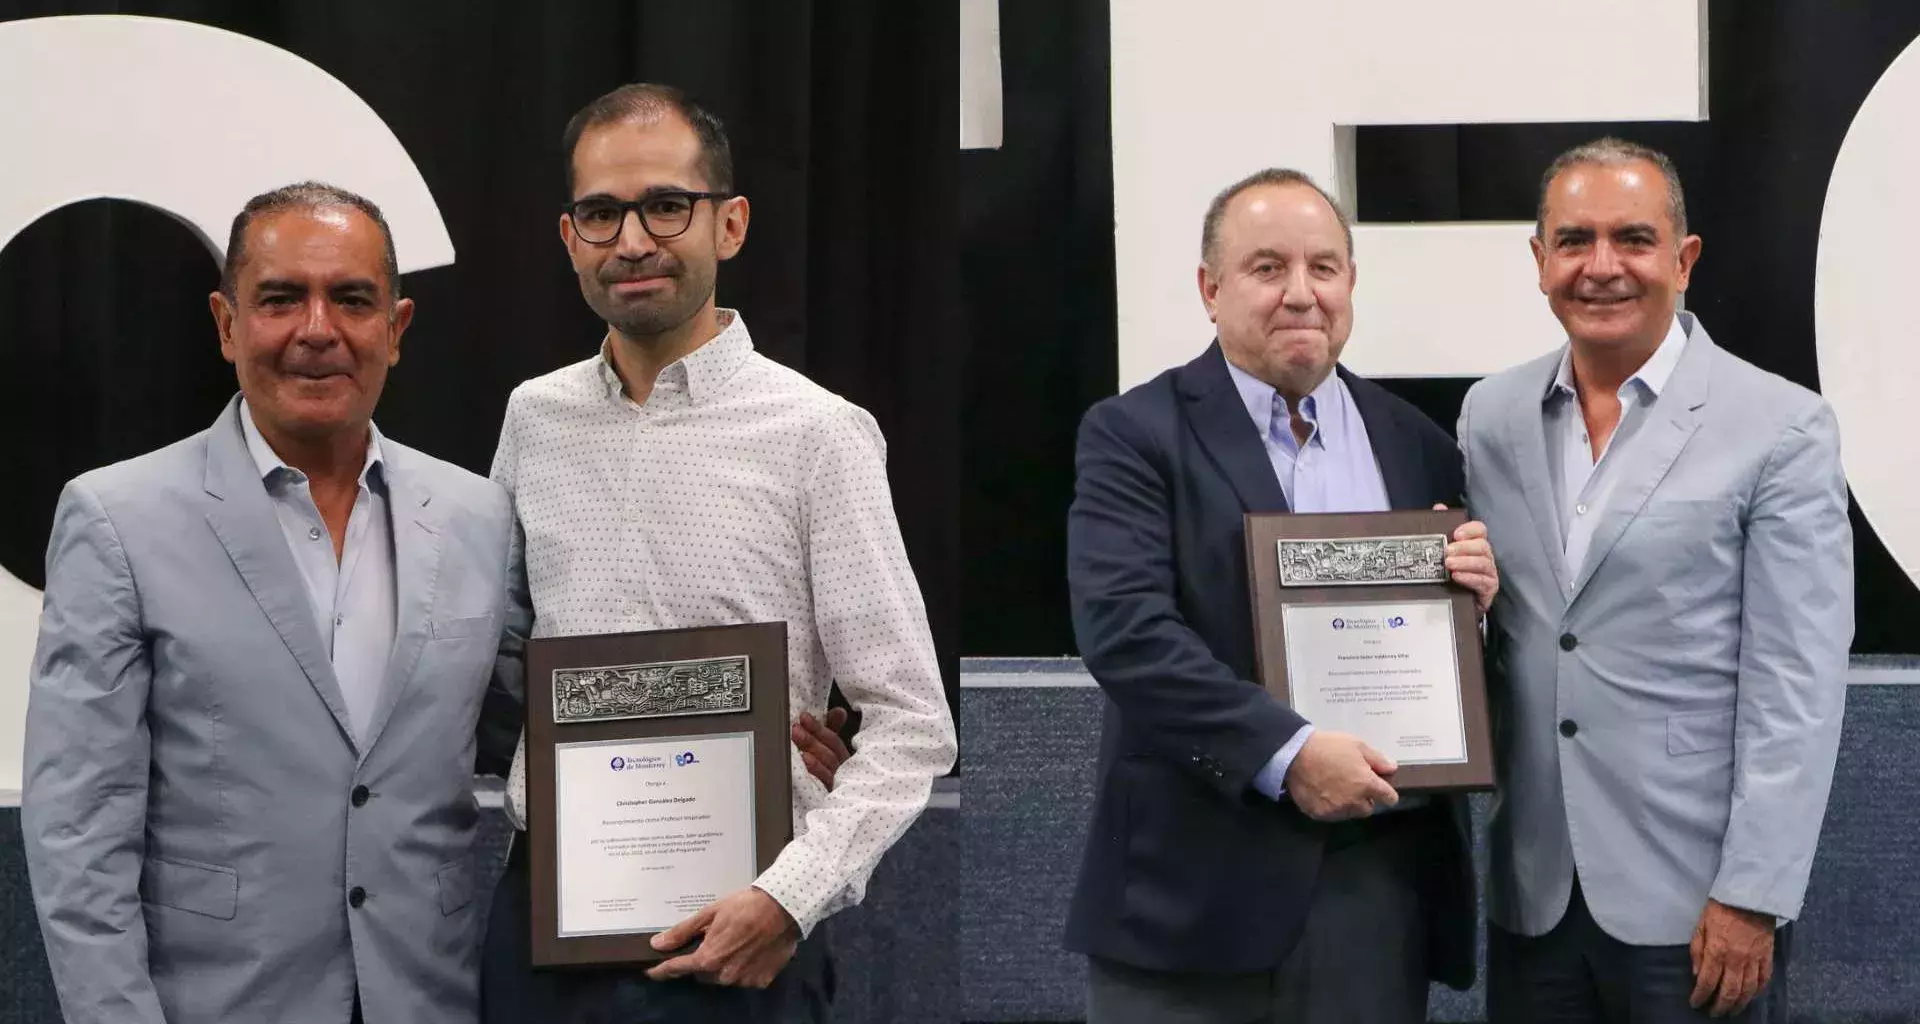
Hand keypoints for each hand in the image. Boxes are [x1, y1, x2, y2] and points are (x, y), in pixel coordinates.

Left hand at [648, 886, 800, 987]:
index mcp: (708, 958)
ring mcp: (744, 981)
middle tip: (710, 941)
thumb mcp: (709, 912)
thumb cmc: (744, 906)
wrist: (784, 908)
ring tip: (734, 944)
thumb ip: (682, 932)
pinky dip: (742, 968)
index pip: (677, 968)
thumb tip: (657, 944)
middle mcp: (724, 976)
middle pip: (702, 973)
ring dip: (722, 965)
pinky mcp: (761, 981)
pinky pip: (743, 978)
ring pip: (722, 977)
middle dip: (701, 961)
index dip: (662, 970)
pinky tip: (750, 951)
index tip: (651, 972)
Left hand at [791, 708, 850, 788]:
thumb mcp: (832, 752)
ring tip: (797, 737)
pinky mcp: (833, 796)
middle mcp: (843, 770)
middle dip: (813, 736)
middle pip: (830, 750)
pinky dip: (815, 769)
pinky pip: (825, 780)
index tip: (804, 717)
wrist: (841, 812)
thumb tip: (839, 712)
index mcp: (843, 759)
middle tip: (796, 727)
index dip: (819, 727)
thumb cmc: (833, 777)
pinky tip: (805, 760)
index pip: (834, 740)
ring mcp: (838, 783)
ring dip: (812, 748)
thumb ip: (834, 731)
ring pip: (828, 762)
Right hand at [1283, 730, 1397, 820]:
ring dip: (1349, 804)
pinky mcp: (1320, 814)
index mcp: (1366, 784)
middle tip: (1355, 785)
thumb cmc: (1328, 746)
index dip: (1387, 793)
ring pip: (1351, 813)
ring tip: (1337, 789)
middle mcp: (1354, 801)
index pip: (1388, 798)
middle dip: (1366, 799)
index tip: (1382, 789)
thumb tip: (1392, 768)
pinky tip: (1324, 793)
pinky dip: (1332, 807)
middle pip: (1369, 808)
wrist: (1295, 754)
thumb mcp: (1357, 745)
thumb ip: (1378, 759)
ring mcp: (1336, 810)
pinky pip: (1332, 815)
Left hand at [1435, 504, 1498, 614]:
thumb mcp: (1443, 551)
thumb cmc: (1451, 575)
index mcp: (1475, 545)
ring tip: (1449, 564)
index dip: (1469, 530)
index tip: (1455, 534)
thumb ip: (1442, 529)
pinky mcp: (1488, 590)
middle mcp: (1485, 557)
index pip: (1480, 530)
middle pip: (1482, 546)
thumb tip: (1439, 508)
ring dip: (1465, 562)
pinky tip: (1457, 577)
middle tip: (1447, 551)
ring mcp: (1488, 573)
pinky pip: (1483, 582)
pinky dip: (1469, 578)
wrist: (1455, 603)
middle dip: (1464, 547)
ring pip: (1483, 563)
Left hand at [1689, 899, 1775, 1016]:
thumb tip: (1697, 975)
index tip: (1695, 1004)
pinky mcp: (1768, 956)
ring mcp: (1754, 959)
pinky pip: (1764, 979)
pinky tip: (1751, 997)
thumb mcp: (1700, 926)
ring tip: (1731, 1011)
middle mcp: (1736, 960)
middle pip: (1729, 991)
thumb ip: (1697, 951)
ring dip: (1739, 1004)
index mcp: (1716, 951)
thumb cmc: (1720, 908)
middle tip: (1713, 1013)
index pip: (1707, 982)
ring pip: (1748, 990)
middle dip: (1720, 1006)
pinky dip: (1757, 992)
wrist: (1749, 895)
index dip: (1700, 996)